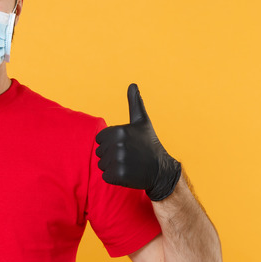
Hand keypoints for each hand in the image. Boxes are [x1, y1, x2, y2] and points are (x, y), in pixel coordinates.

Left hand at [95, 83, 181, 200]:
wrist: (161, 170)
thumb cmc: (149, 144)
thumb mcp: (142, 122)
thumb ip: (134, 103)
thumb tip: (132, 84)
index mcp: (119, 131)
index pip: (100, 139)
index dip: (111, 143)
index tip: (126, 144)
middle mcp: (117, 145)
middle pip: (99, 152)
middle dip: (111, 155)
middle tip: (129, 155)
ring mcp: (117, 160)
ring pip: (101, 164)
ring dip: (112, 166)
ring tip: (129, 164)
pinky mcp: (118, 175)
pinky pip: (105, 176)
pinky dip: (114, 177)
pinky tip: (128, 173)